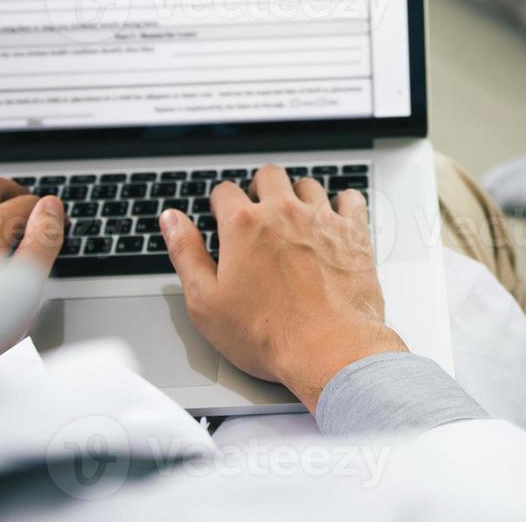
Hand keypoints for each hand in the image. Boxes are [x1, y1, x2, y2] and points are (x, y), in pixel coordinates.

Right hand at [161, 165, 405, 412]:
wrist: (329, 349)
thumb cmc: (269, 334)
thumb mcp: (206, 301)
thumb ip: (186, 252)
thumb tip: (171, 220)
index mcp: (243, 225)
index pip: (225, 191)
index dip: (220, 205)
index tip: (224, 219)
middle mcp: (283, 212)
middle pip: (269, 176)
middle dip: (259, 189)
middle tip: (258, 213)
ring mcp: (322, 219)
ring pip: (308, 184)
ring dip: (298, 195)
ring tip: (294, 218)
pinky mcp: (353, 232)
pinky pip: (350, 198)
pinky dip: (341, 204)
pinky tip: (335, 218)